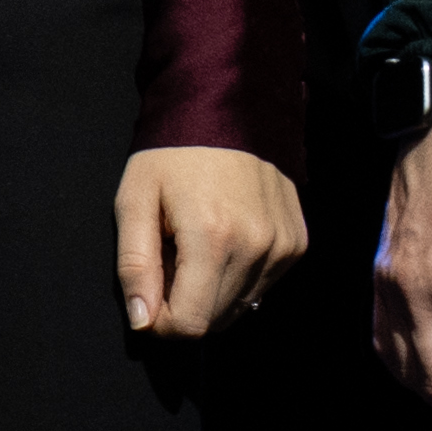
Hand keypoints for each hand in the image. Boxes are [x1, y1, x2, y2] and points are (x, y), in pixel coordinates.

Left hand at [116, 147, 305, 340]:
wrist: (231, 106)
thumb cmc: (173, 152)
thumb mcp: (135, 199)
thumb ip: (135, 265)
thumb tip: (142, 321)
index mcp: (212, 238)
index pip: (190, 324)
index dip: (162, 321)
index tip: (150, 291)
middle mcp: (256, 246)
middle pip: (215, 320)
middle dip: (186, 301)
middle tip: (171, 255)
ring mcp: (282, 246)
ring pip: (240, 306)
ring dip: (213, 290)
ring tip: (197, 243)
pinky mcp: (296, 242)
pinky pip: (262, 285)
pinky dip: (239, 275)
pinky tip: (225, 238)